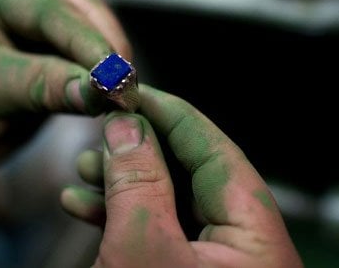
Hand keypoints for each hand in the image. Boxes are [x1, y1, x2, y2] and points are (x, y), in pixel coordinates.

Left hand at [0, 0, 130, 175]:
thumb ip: (45, 84)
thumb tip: (104, 89)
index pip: (53, 11)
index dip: (88, 42)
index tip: (115, 74)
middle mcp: (24, 7)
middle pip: (84, 15)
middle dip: (107, 50)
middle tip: (126, 87)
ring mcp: (43, 34)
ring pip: (95, 37)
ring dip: (111, 65)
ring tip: (124, 96)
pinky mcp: (57, 62)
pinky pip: (91, 65)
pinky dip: (104, 82)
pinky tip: (113, 100)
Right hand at [61, 85, 303, 266]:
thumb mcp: (143, 249)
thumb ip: (139, 183)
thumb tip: (128, 126)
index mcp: (256, 233)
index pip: (214, 149)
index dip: (169, 112)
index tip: (132, 89)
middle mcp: (246, 247)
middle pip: (191, 173)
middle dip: (138, 150)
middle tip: (101, 127)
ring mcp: (219, 266)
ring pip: (170, 205)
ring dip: (123, 185)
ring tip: (82, 167)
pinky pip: (161, 237)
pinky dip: (123, 220)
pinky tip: (83, 206)